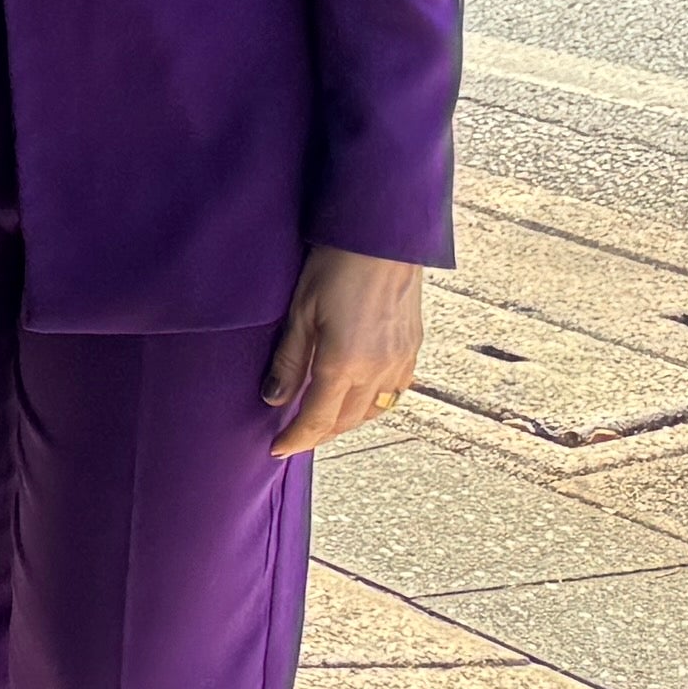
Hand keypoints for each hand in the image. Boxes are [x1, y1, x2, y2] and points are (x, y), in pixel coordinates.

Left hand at [264, 246, 426, 455]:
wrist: (382, 239)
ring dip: (348, 422)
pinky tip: (360, 397)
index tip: (278, 449)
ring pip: (374, 411)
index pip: (318, 419)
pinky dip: (374, 404)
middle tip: (296, 437)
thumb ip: (289, 361)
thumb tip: (274, 399)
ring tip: (324, 422)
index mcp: (344, 364)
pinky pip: (395, 392)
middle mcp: (377, 370)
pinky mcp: (413, 349)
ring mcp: (401, 361)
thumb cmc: (335, 267)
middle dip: (320, 434)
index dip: (297, 438)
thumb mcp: (300, 312)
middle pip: (347, 421)